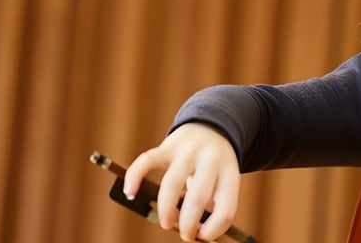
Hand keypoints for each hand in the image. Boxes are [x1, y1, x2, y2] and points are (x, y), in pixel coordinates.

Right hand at [123, 123, 239, 241]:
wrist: (212, 128)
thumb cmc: (214, 166)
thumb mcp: (223, 182)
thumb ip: (211, 205)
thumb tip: (193, 231)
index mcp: (229, 173)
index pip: (226, 210)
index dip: (213, 231)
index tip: (201, 236)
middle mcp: (211, 160)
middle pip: (198, 199)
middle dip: (188, 224)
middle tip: (184, 234)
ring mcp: (189, 151)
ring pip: (171, 184)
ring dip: (166, 209)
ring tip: (167, 223)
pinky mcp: (168, 146)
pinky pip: (147, 161)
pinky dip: (135, 177)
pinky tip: (130, 192)